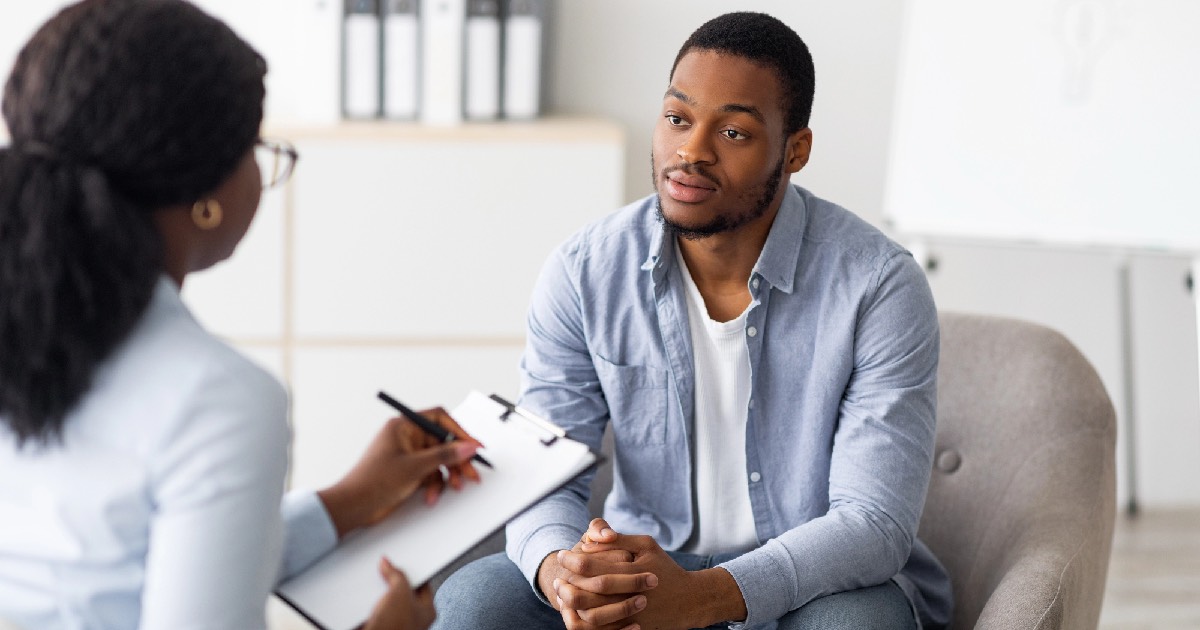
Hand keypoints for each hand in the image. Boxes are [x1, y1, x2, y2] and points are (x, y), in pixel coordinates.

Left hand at [318, 407, 482, 536]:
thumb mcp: (414, 467)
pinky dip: (435, 484)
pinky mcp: (408, 471)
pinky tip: (431, 496)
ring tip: (455, 486)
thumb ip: (445, 455)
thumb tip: (468, 446)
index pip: (439, 419)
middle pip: (442, 442)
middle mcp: (406, 437)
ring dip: (447, 475)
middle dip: (457, 459)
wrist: (353, 507)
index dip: (459, 431)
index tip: (474, 445)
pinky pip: (431, 473)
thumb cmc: (371, 481)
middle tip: (470, 472)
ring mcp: (408, 455)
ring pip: (439, 460)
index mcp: (403, 426)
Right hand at [363, 557, 435, 629]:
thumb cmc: (396, 627)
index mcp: (428, 611)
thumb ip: (396, 575)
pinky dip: (369, 603)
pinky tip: (366, 598)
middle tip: (385, 570)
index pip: (423, 583)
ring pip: (388, 600)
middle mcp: (414, 618)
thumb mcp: (400, 592)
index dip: (412, 570)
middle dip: (393, 581)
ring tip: (373, 584)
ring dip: (379, 592)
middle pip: (403, 591)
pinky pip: (375, 609)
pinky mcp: (380, 625)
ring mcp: (396, 623)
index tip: (403, 561)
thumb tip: (388, 564)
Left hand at [559, 519, 746, 629]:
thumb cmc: (664, 567)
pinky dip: (585, 621)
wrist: (689, 600)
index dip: (572, 560)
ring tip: (563, 594)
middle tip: (557, 576)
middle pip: (587, 593)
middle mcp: (630, 596)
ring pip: (591, 616)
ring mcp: (631, 616)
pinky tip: (576, 610)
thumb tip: (590, 540)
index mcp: (632, 571)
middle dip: (567, 583)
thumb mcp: (646, 545)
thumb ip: (620, 539)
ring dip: (572, 604)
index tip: (562, 554)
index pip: (592, 566)